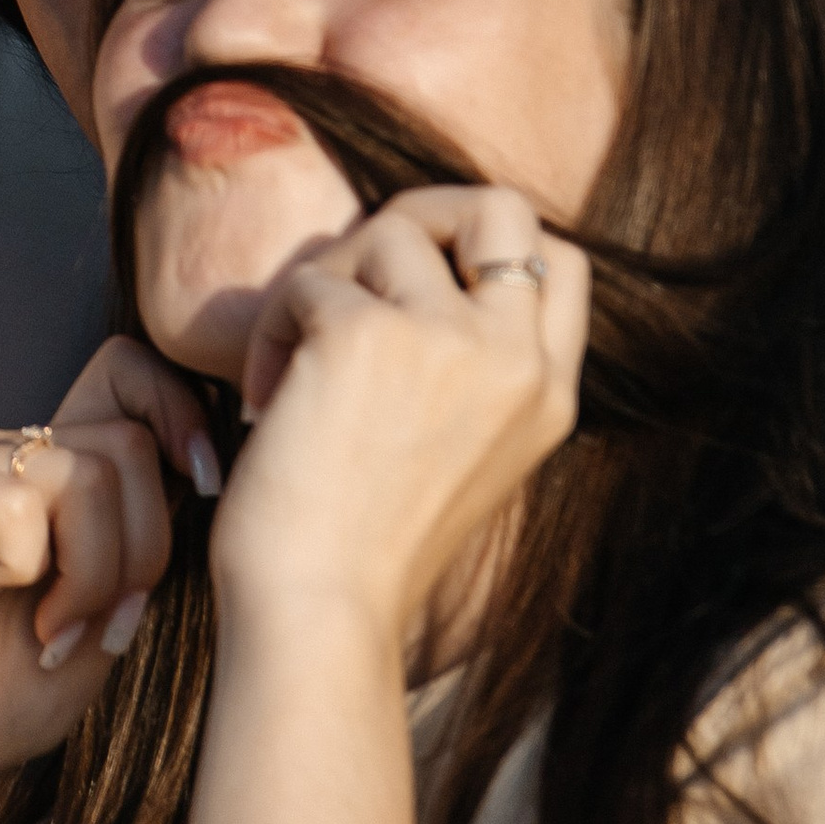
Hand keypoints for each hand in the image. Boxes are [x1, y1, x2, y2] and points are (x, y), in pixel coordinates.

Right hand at [0, 404, 175, 801]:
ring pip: (85, 476)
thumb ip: (148, 537)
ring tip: (51, 631)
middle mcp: (4, 449)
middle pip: (127, 445)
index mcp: (52, 466)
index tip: (207, 487)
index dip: (180, 412)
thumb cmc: (13, 695)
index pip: (125, 370)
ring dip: (89, 577)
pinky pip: (19, 505)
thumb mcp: (112, 609)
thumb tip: (208, 472)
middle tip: (103, 623)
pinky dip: (22, 572)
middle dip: (142, 551)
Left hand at [212, 184, 588, 658]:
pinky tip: (263, 402)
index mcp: (550, 395)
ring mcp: (448, 340)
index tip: (421, 291)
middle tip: (363, 276)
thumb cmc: (370, 550)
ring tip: (294, 366)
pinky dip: (274, 329)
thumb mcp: (469, 455)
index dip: (489, 247)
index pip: (562, 261)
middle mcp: (515, 360)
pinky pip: (312, 280)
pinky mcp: (366, 334)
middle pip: (500, 205)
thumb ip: (475, 369)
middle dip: (426, 216)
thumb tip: (420, 263)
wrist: (321, 618)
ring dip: (326, 285)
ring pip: (387, 231)